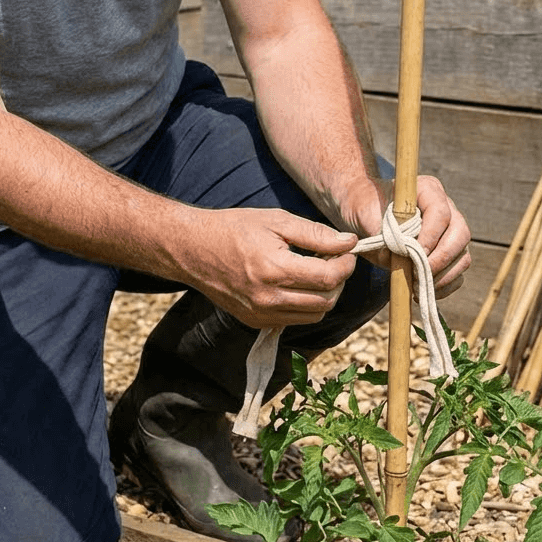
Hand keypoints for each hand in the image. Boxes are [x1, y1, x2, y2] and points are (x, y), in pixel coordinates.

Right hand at [181, 207, 359, 328]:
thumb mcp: (276, 220)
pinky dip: (306, 305)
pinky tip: (299, 284)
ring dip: (325, 295)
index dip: (346, 264)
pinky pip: (295, 320)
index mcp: (274, 269)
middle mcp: (268, 298)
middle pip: (326, 301)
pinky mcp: (255, 321)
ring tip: (318, 272)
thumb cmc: (234, 229)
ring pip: (314, 315)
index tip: (348, 251)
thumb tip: (348, 242)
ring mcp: (261, 314)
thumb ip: (315, 234)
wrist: (193, 250)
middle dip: (339, 281)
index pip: (328, 278)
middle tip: (335, 260)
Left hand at [342, 175, 471, 299]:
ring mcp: (450, 233)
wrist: (366, 214)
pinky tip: (420, 291)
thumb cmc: (366, 206)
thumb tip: (391, 255)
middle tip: (418, 274)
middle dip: (441, 259)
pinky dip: (443, 287)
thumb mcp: (363, 211)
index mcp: (428, 190)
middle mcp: (446, 209)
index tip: (413, 253)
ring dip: (442, 276)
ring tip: (415, 285)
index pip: (440, 212)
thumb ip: (377, 229)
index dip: (430, 235)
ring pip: (462, 256)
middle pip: (460, 234)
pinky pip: (457, 273)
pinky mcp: (449, 254)